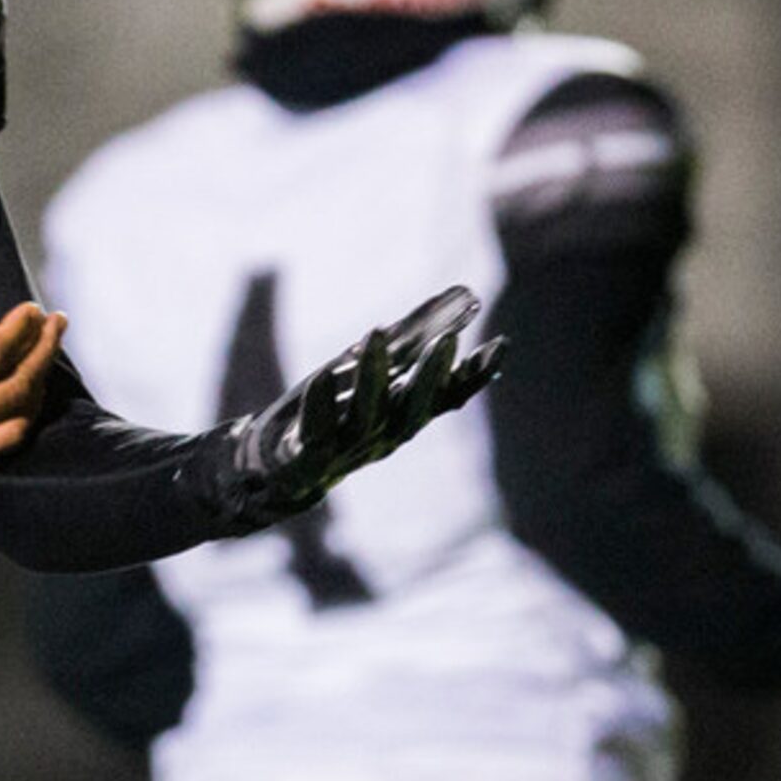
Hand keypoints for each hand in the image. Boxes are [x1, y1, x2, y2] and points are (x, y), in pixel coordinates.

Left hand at [228, 285, 500, 527]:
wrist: (279, 473)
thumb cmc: (332, 418)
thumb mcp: (371, 381)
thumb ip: (407, 350)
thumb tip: (457, 307)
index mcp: (400, 421)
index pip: (447, 400)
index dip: (474, 377)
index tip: (500, 345)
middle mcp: (380, 439)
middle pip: (412, 411)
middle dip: (431, 376)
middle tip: (448, 339)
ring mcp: (344, 452)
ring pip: (367, 418)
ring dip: (374, 376)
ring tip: (376, 334)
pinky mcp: (306, 461)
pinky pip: (316, 436)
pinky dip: (321, 406)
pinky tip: (321, 376)